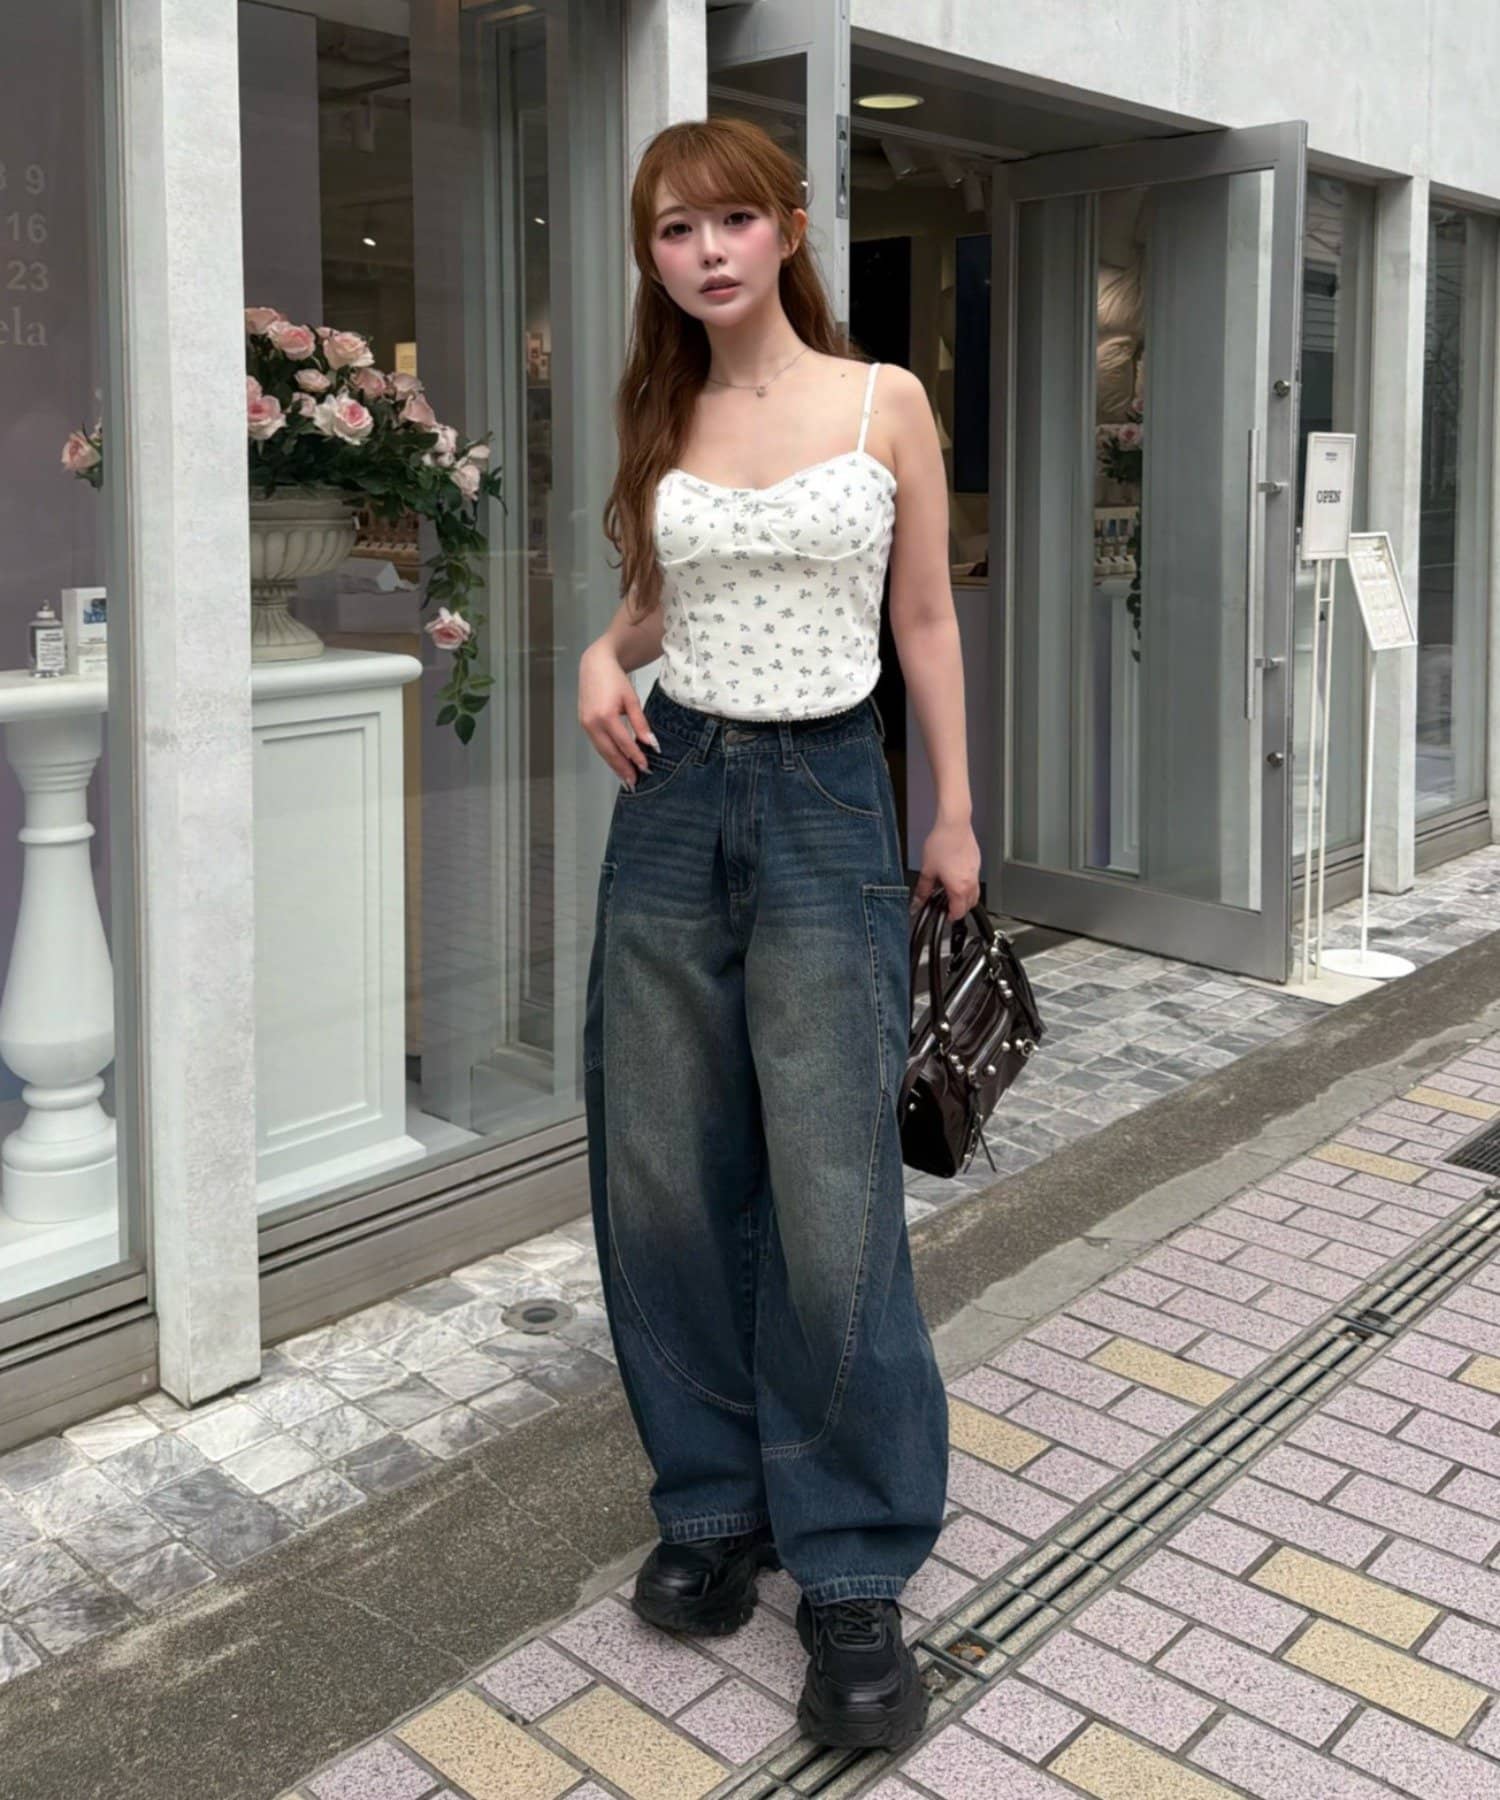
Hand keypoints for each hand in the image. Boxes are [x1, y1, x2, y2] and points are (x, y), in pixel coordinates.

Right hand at [579, 642, 655, 786]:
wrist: (594, 665)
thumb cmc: (614, 679)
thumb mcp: (632, 699)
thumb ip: (641, 723)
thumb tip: (650, 744)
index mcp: (605, 715)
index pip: (623, 743)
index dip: (635, 757)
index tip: (645, 768)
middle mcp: (592, 723)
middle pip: (609, 752)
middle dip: (622, 768)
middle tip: (634, 783)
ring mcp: (585, 724)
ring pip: (602, 751)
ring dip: (614, 765)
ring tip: (626, 778)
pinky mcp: (583, 724)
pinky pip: (597, 744)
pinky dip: (607, 755)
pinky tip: (616, 762)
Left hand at [914, 816, 980, 920]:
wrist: (954, 824)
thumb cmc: (943, 843)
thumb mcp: (927, 870)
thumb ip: (922, 890)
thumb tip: (917, 902)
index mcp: (959, 887)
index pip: (959, 912)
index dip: (950, 917)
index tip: (943, 915)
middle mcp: (971, 882)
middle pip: (970, 905)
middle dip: (959, 909)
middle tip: (946, 906)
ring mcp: (976, 872)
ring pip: (975, 893)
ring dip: (965, 898)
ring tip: (950, 892)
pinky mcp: (977, 863)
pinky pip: (975, 880)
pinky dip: (967, 885)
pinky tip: (955, 876)